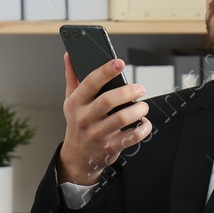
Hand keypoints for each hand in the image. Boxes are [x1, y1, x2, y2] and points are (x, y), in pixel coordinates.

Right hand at [56, 53, 151, 185]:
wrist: (77, 157)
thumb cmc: (77, 124)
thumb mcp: (70, 101)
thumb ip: (72, 77)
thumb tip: (69, 55)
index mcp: (76, 103)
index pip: (90, 82)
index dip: (106, 71)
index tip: (119, 62)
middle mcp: (85, 118)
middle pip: (108, 100)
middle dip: (128, 91)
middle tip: (140, 88)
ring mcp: (98, 134)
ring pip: (121, 119)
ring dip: (137, 110)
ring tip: (143, 106)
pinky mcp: (110, 147)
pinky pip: (131, 136)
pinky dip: (143, 128)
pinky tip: (144, 122)